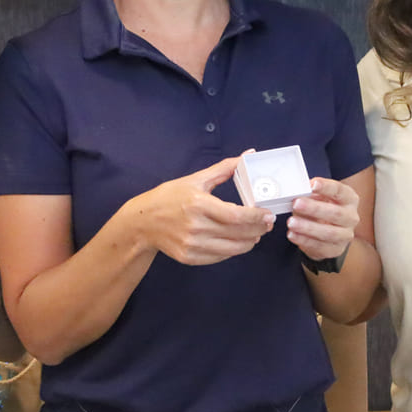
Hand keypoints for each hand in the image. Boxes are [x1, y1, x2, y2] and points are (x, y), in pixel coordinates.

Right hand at [124, 157, 274, 264]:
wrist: (143, 221)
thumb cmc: (170, 197)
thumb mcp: (196, 179)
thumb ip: (224, 169)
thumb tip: (249, 154)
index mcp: (198, 204)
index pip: (235, 215)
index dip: (256, 217)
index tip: (268, 215)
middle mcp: (195, 226)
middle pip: (237, 233)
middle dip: (258, 230)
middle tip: (267, 224)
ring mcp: (191, 244)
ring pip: (231, 249)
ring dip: (249, 242)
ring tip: (256, 234)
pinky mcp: (188, 257)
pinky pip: (219, 257)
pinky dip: (232, 250)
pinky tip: (237, 242)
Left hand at [287, 177, 359, 261]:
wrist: (329, 234)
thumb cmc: (324, 209)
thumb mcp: (319, 198)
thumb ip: (311, 194)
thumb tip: (298, 192)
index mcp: (349, 199)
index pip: (340, 191)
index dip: (326, 187)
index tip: (313, 184)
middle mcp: (351, 217)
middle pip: (336, 213)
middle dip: (314, 208)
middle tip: (296, 203)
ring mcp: (345, 235)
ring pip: (328, 233)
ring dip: (308, 227)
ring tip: (292, 222)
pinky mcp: (335, 250)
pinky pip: (319, 246)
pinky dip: (304, 240)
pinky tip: (292, 234)